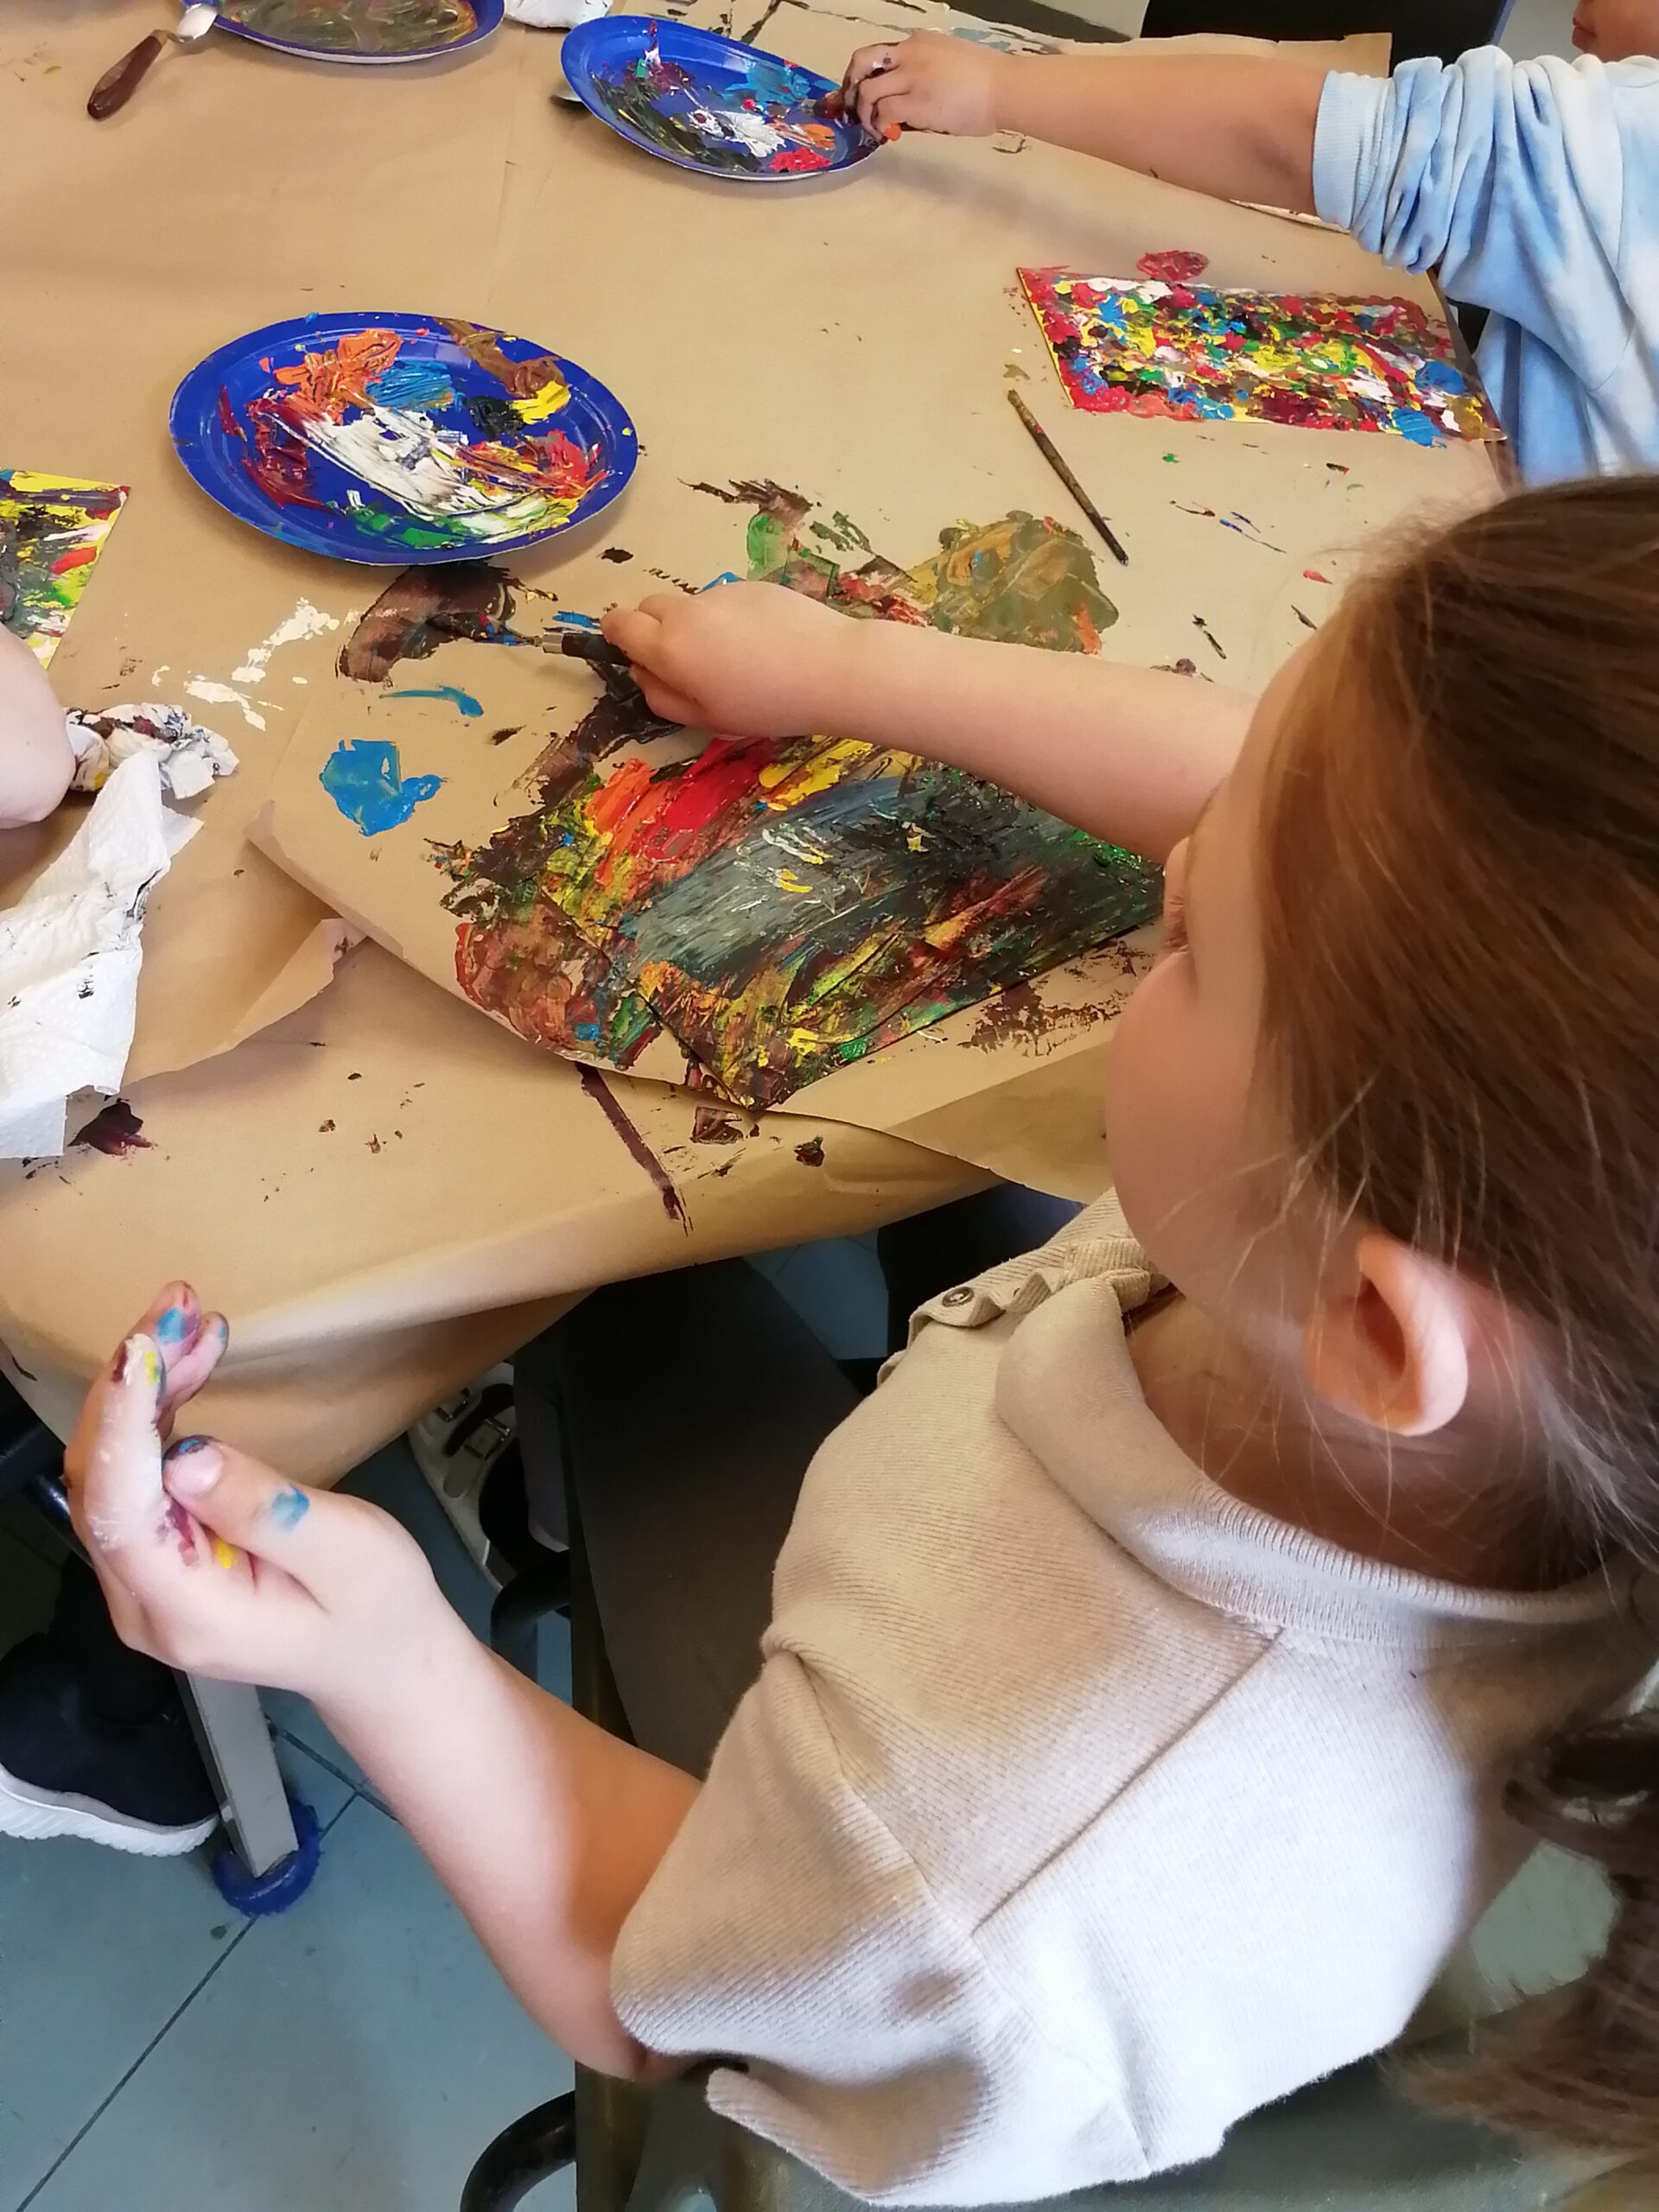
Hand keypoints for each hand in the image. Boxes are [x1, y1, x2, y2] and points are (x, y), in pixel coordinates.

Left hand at [65, 1285, 443, 1707]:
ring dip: (142, 1388)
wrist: (383, 1659)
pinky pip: (133, 1475)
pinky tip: (185, 1363)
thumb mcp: (348, 1554)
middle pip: (102, 1482)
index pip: (122, 1511)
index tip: (145, 1348)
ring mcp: (142, 1580)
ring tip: (189, 1320)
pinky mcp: (156, 1554)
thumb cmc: (378, 1609)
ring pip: (111, 1470)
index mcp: (187, 1612)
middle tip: (180, 1308)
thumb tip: (187, 1456)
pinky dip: (151, 1412)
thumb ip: (266, 1511)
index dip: (123, 1423)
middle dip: (132, 1384)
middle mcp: (143, 1602)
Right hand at [602, 583, 861, 738]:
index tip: (630, 651)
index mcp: (668, 646)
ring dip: (693, 625)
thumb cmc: (765, 705)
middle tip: (683, 662)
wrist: (830, 668)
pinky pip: (723, 600)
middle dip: (652, 629)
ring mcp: (720, 593)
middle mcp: (686, 611)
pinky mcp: (751, 585)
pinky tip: (762, 643)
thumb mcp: (707, 718)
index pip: (619, 623)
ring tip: (734, 659)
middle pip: (649, 606)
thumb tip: (640, 673)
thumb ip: (662, 697)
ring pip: (689, 605)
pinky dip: (728, 618)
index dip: (616, 635)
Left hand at [839, 32, 1009, 137]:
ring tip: (875, 130)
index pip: (879, 54)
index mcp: (918, 43)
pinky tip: (888, 135)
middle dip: (850, 88)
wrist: (1004, 88)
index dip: (864, 75)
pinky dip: (880, 126)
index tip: (861, 94)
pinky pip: (883, 112)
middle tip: (853, 111)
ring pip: (867, 91)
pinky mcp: (915, 101)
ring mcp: (910, 76)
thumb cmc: (987, 84)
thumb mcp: (950, 65)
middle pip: (861, 62)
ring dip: (864, 114)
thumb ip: (926, 75)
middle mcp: (909, 53)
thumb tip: (908, 105)